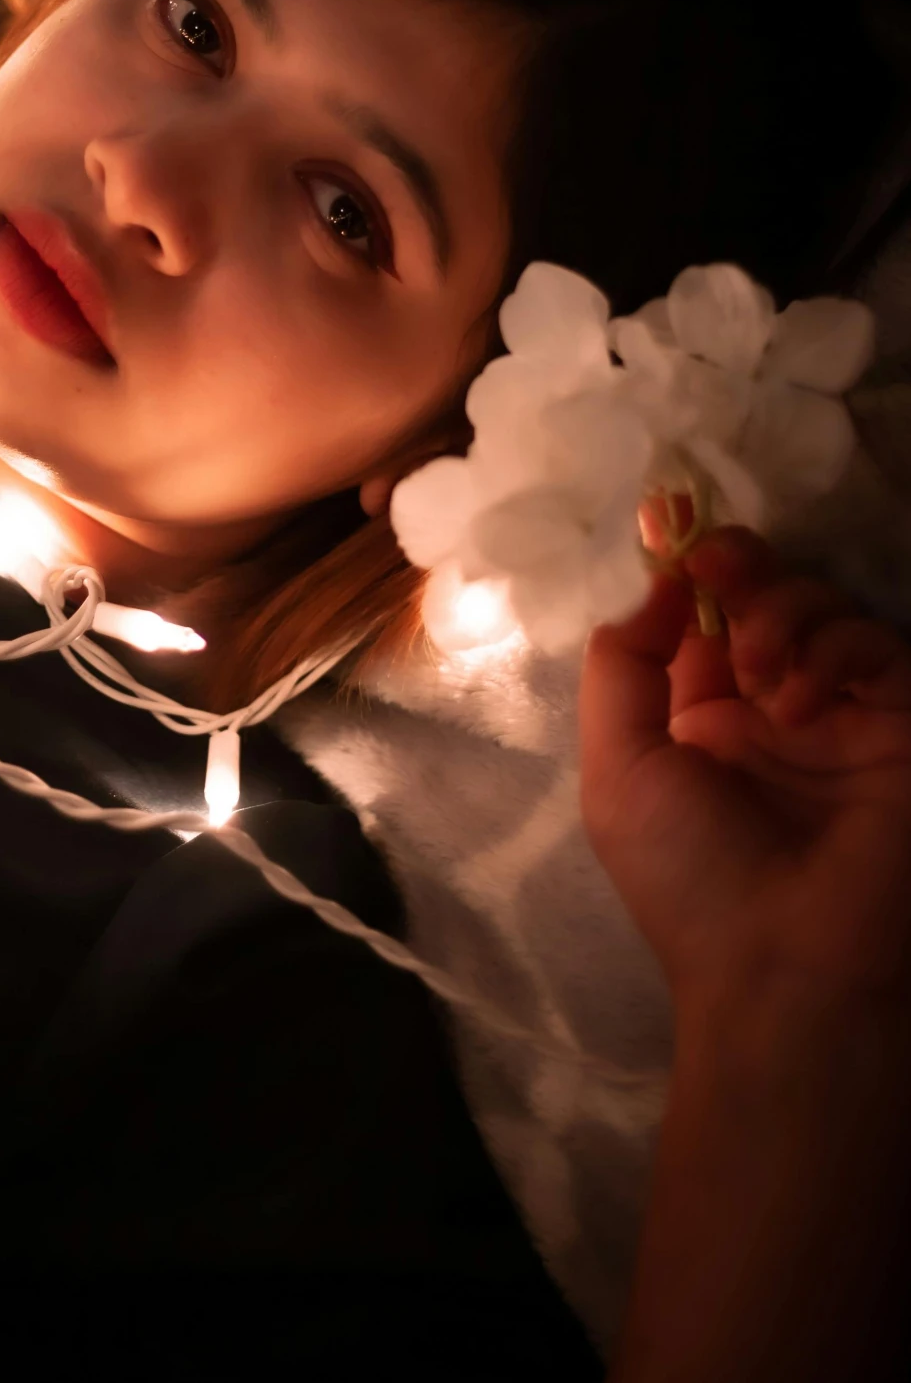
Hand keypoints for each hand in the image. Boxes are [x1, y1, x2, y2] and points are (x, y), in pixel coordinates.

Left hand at [580, 528, 910, 1018]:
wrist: (788, 970)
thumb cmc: (689, 878)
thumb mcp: (618, 768)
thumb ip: (624, 664)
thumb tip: (657, 582)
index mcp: (700, 718)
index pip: (699, 616)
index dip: (684, 571)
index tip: (668, 531)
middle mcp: (771, 709)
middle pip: (763, 595)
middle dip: (737, 567)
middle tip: (714, 567)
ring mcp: (838, 717)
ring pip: (821, 607)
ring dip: (781, 609)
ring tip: (758, 664)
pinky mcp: (899, 726)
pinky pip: (876, 647)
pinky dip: (834, 647)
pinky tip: (801, 694)